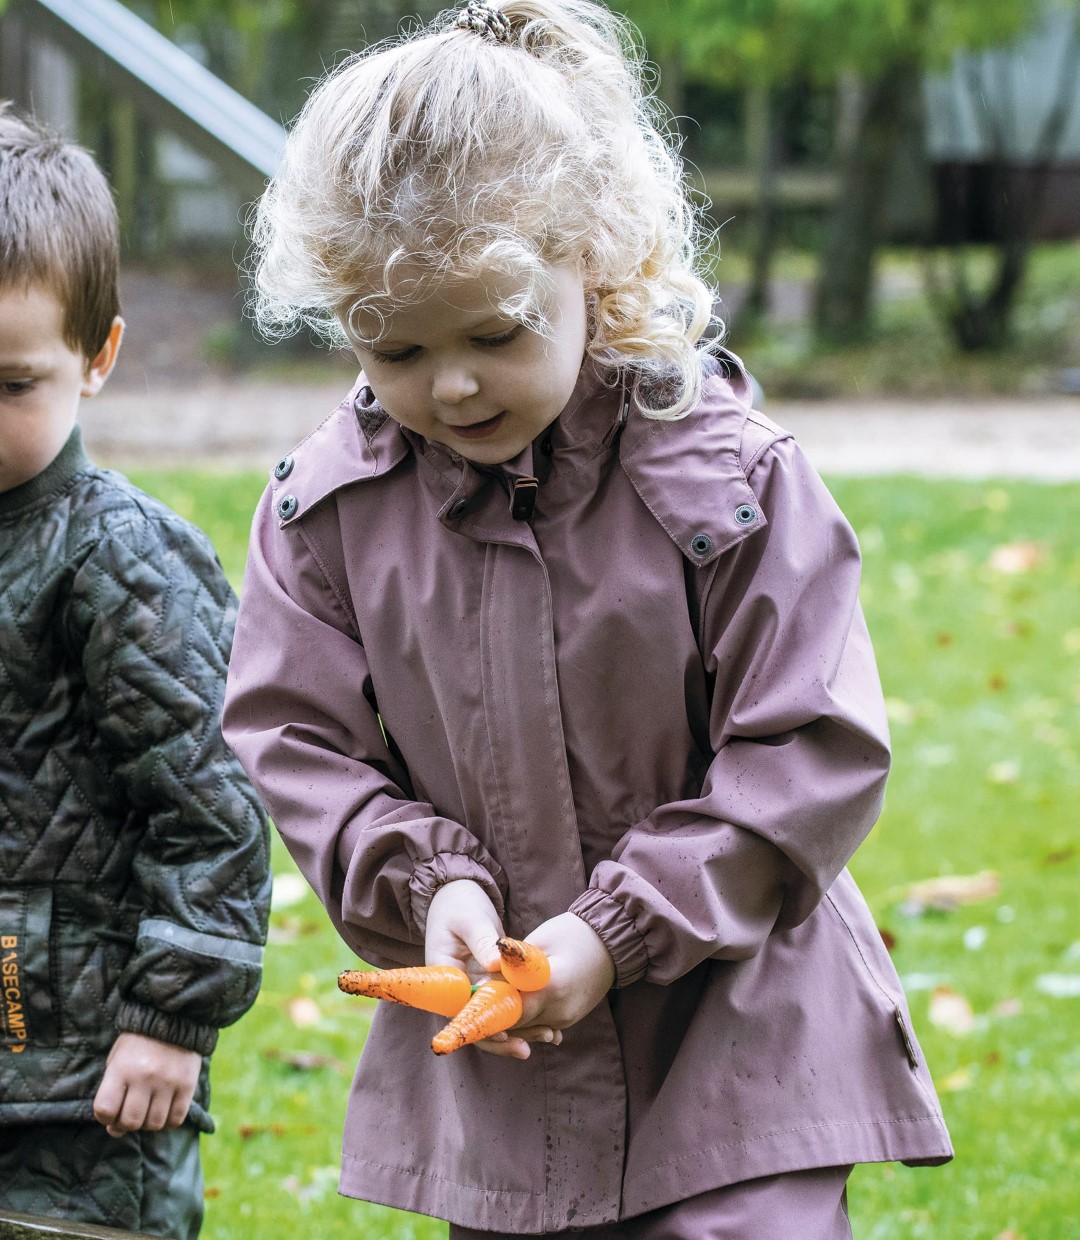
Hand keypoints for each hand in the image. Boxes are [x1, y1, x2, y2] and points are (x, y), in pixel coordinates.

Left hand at [93, 1032, 200, 1137]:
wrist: (174, 1019)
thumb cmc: (138, 1043)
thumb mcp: (117, 1059)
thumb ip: (112, 1092)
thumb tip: (116, 1129)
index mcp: (121, 1069)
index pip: (105, 1110)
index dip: (105, 1117)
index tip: (110, 1111)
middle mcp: (144, 1077)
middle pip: (130, 1122)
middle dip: (126, 1124)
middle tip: (129, 1114)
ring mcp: (168, 1082)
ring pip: (154, 1124)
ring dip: (148, 1123)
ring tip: (148, 1110)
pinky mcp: (187, 1085)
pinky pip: (176, 1119)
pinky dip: (168, 1121)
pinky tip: (164, 1110)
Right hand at [424, 881, 561, 1059]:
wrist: (456, 895)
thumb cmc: (459, 904)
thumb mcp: (469, 919)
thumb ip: (481, 940)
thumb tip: (495, 964)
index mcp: (444, 977)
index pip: (461, 1011)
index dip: (483, 1025)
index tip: (506, 1034)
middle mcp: (457, 989)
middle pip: (479, 1022)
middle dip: (507, 1036)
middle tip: (538, 1040)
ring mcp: (474, 988)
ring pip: (495, 1018)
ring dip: (521, 1029)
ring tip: (551, 1036)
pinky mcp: (490, 984)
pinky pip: (506, 1004)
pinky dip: (525, 1013)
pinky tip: (550, 1025)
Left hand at [468, 912, 615, 1061]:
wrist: (613, 941)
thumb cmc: (573, 933)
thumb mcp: (538, 942)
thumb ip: (511, 965)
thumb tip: (484, 980)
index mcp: (551, 988)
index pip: (507, 1009)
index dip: (484, 1008)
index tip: (465, 1004)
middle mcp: (559, 1011)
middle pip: (513, 1024)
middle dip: (491, 1014)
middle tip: (470, 1004)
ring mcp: (566, 1019)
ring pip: (524, 1027)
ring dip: (506, 1017)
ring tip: (487, 1003)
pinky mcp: (568, 1019)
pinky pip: (538, 1024)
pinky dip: (523, 1017)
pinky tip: (511, 1008)